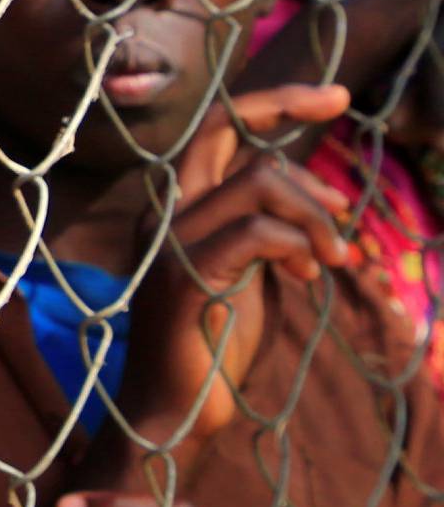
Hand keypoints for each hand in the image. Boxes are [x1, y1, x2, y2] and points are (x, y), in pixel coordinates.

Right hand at [117, 82, 353, 463]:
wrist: (176, 411)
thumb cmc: (213, 341)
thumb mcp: (245, 269)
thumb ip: (263, 225)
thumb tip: (316, 196)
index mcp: (175, 205)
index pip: (218, 129)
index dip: (274, 103)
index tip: (333, 96)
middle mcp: (165, 211)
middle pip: (225, 128)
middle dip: (287, 106)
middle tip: (342, 108)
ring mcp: (171, 241)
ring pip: (258, 180)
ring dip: (315, 212)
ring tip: (335, 255)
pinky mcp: (188, 276)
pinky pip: (259, 233)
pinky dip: (299, 247)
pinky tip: (308, 275)